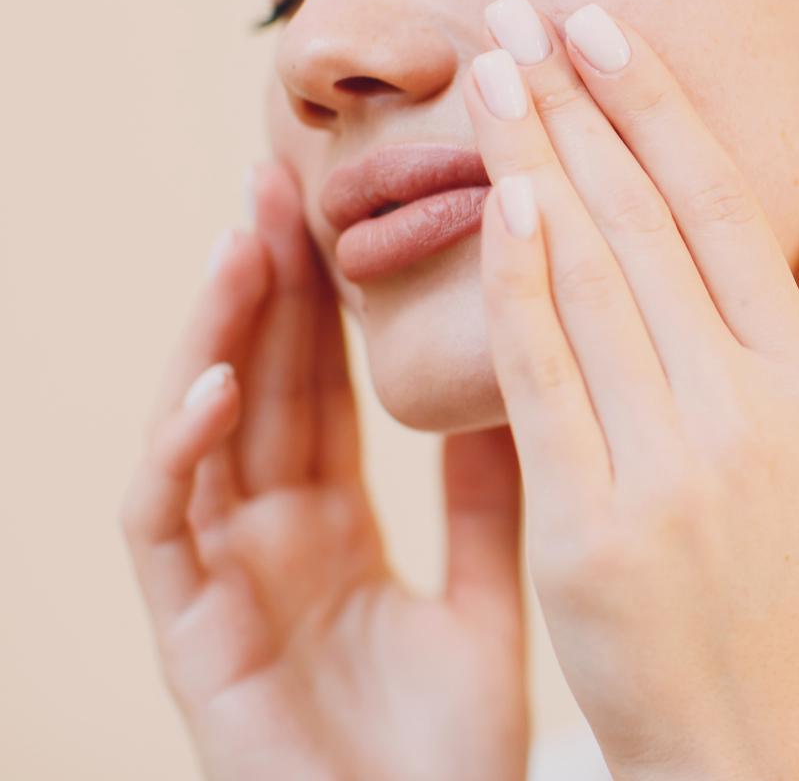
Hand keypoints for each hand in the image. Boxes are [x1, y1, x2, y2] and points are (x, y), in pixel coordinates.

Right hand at [121, 162, 528, 780]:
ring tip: (245, 240)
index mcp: (334, 528)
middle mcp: (269, 543)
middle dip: (265, 286)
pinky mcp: (191, 638)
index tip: (346, 204)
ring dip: (215, 335)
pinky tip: (217, 383)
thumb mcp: (491, 594)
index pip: (321, 387)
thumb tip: (529, 375)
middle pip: (258, 389)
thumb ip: (494, 496)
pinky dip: (182, 452)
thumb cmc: (454, 749)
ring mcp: (222, 586)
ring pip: (199, 432)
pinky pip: (165, 528)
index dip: (326, 300)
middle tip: (282, 178)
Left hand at [467, 0, 798, 779]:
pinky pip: (543, 382)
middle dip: (578, 107)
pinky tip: (491, 203)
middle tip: (522, 17)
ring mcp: (662, 469)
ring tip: (491, 77)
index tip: (607, 30)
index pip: (729, 212)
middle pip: (646, 225)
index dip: (660, 109)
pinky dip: (514, 282)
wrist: (767, 766)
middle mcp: (742, 413)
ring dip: (535, 164)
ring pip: (589, 281)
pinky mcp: (587, 530)